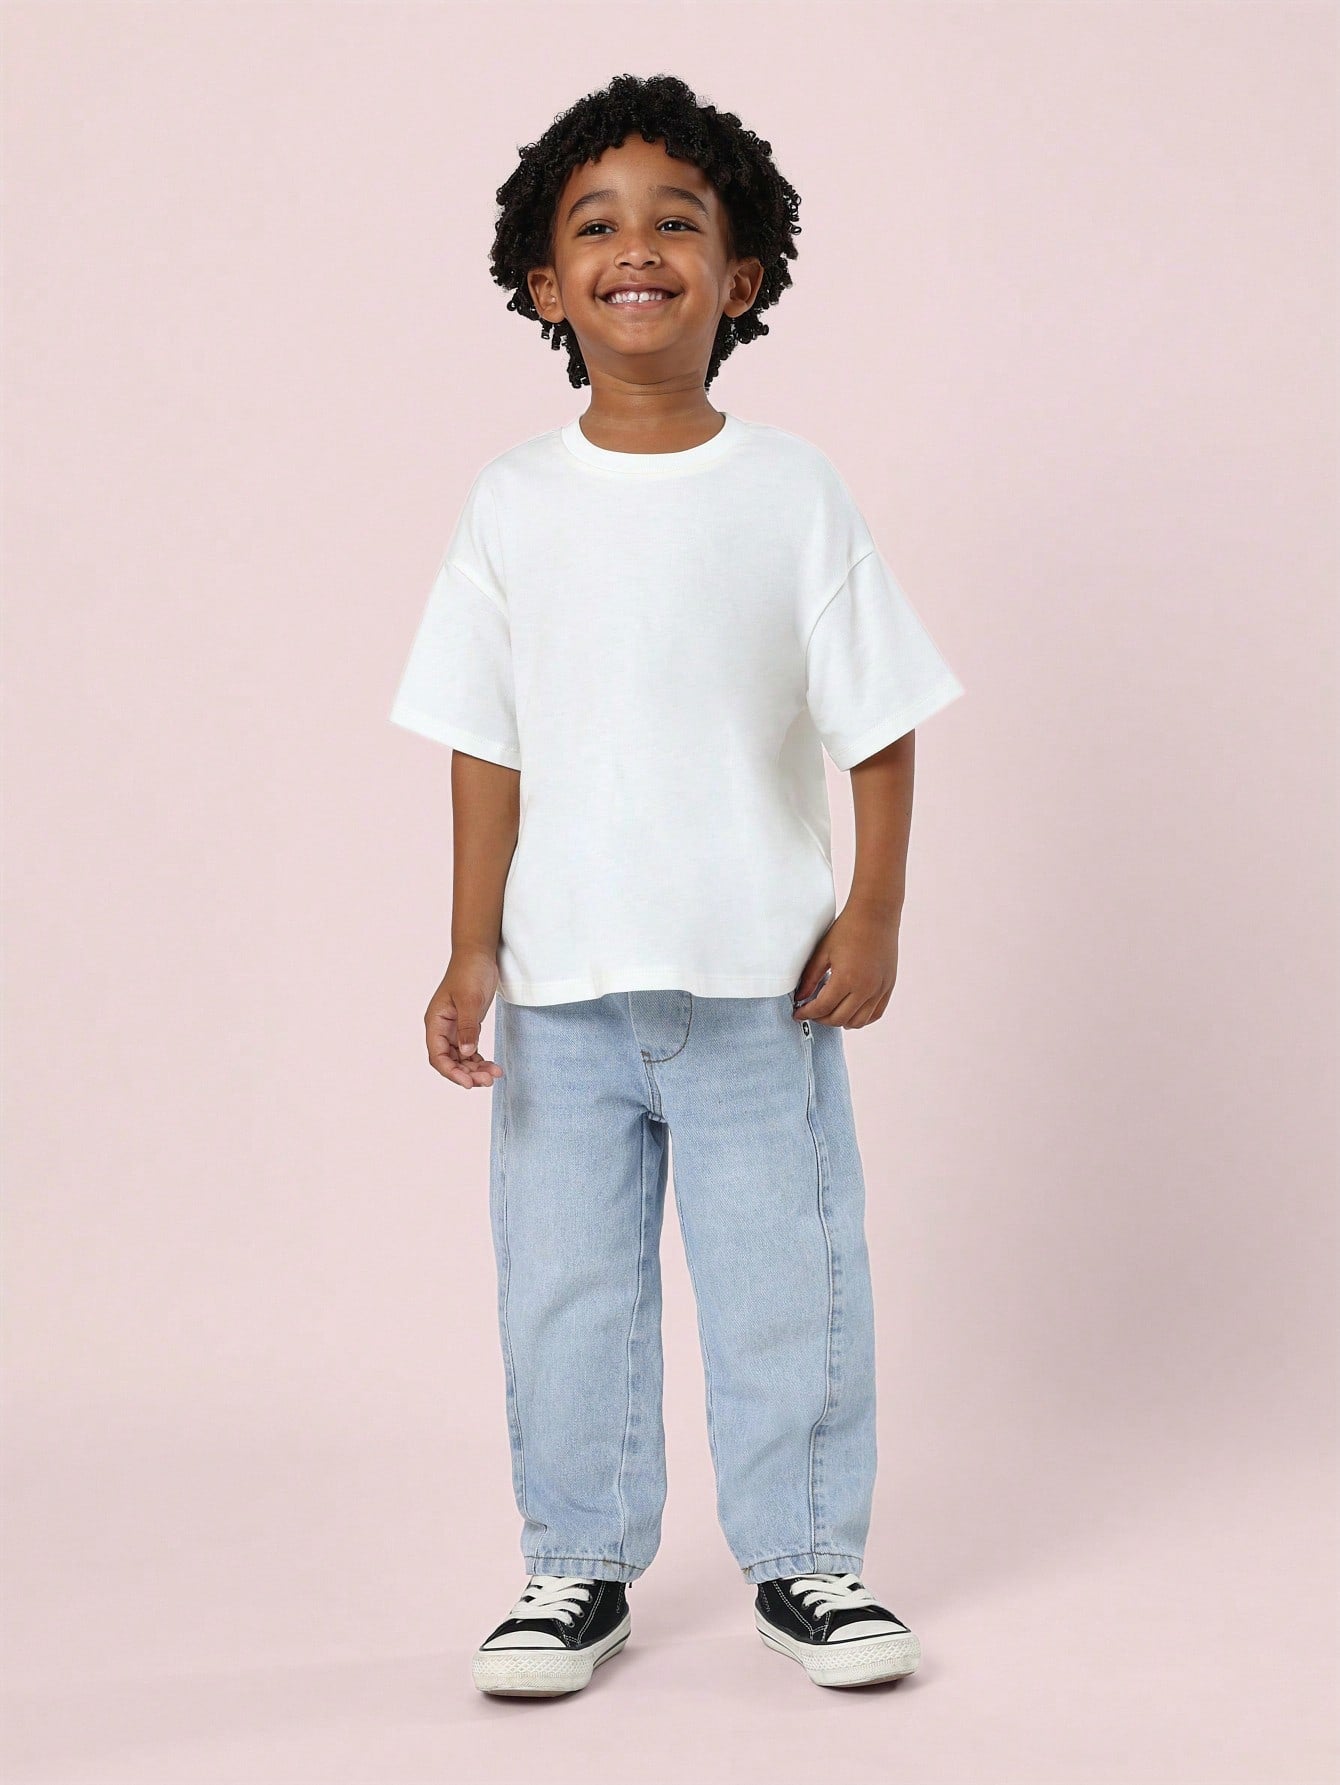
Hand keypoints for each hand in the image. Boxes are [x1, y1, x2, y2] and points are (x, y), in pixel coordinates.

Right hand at [424, 950, 504, 1087]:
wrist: (478, 955)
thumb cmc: (469, 972)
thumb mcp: (469, 1000)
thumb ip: (468, 1027)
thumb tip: (467, 1053)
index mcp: (436, 1022)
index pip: (437, 1055)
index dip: (451, 1072)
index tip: (468, 1082)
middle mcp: (442, 1028)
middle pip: (450, 1061)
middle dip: (467, 1073)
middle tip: (487, 1080)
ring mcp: (454, 1029)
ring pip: (461, 1058)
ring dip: (475, 1069)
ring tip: (494, 1075)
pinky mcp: (467, 1027)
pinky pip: (470, 1051)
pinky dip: (480, 1060)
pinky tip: (493, 1066)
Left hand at [791, 903, 900, 1029]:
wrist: (876, 914)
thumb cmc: (847, 929)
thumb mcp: (823, 952)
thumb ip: (810, 978)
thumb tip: (800, 999)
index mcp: (846, 979)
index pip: (822, 1008)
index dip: (807, 1013)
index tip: (798, 1013)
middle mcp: (865, 989)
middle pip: (839, 1019)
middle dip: (821, 1019)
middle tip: (812, 1012)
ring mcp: (879, 989)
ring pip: (858, 1022)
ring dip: (841, 1021)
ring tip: (830, 1011)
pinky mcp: (888, 986)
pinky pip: (875, 1014)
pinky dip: (861, 1018)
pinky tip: (850, 1011)